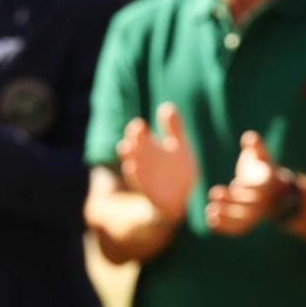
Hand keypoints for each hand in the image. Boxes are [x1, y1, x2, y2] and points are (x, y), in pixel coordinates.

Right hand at [116, 102, 197, 223]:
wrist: (177, 199)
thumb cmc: (176, 170)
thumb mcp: (178, 146)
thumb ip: (173, 128)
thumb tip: (167, 106)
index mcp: (148, 148)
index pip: (138, 135)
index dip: (136, 130)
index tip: (139, 125)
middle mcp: (142, 161)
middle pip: (132, 149)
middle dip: (131, 141)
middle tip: (135, 133)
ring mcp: (144, 178)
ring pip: (133, 166)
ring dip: (130, 158)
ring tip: (126, 148)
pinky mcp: (150, 193)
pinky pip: (142, 185)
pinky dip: (136, 178)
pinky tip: (132, 168)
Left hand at [206, 130, 288, 235]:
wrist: (270, 190)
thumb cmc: (260, 167)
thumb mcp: (260, 154)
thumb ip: (255, 146)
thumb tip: (249, 136)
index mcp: (268, 184)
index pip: (261, 189)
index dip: (250, 189)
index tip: (236, 184)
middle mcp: (263, 202)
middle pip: (250, 207)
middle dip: (232, 203)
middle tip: (213, 194)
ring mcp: (255, 214)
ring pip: (243, 221)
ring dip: (227, 219)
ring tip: (210, 212)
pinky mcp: (247, 222)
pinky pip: (237, 229)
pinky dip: (224, 229)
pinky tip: (210, 222)